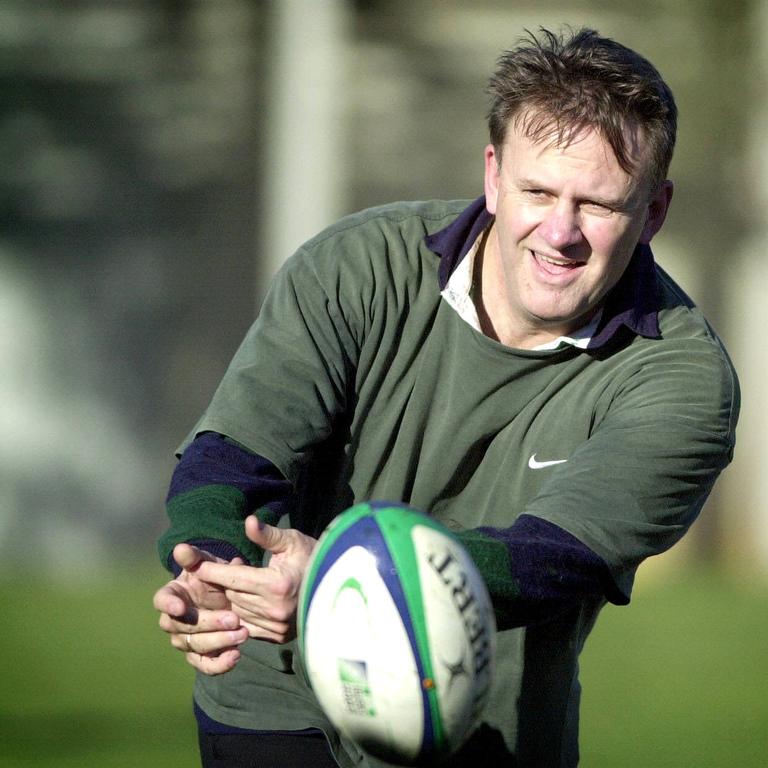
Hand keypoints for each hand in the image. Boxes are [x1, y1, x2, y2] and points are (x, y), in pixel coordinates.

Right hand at [153, 544, 249, 674]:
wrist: (233, 594)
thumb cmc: (217, 575)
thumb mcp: (210, 563)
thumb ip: (195, 558)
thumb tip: (181, 549)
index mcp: (173, 594)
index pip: (161, 600)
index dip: (169, 604)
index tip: (181, 606)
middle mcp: (174, 619)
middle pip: (181, 626)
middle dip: (208, 623)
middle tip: (234, 619)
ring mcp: (186, 639)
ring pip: (195, 646)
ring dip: (219, 642)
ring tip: (243, 634)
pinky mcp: (201, 654)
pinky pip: (205, 664)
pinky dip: (219, 664)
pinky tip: (236, 656)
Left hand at [195, 516, 316, 643]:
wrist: (336, 584)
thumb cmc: (312, 557)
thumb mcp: (292, 540)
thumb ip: (267, 535)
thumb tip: (248, 521)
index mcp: (277, 584)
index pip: (234, 577)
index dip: (212, 570)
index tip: (194, 565)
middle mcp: (275, 609)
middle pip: (232, 596)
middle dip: (220, 584)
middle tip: (209, 574)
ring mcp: (277, 626)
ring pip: (237, 613)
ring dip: (229, 600)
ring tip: (227, 586)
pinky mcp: (278, 636)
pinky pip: (247, 627)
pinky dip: (240, 616)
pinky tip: (240, 603)